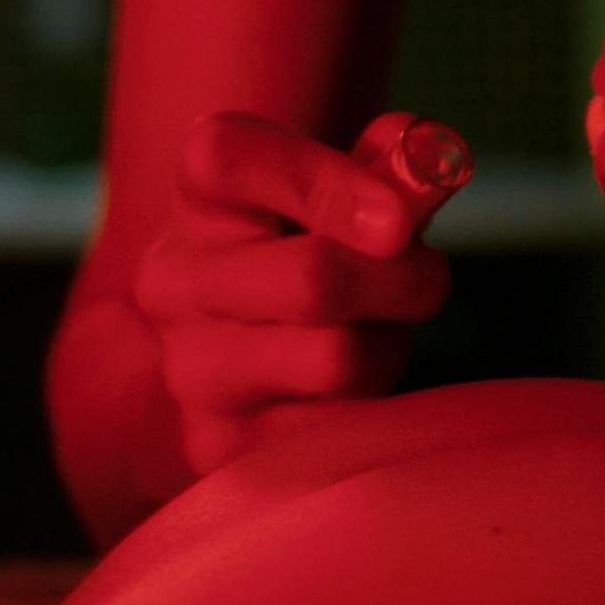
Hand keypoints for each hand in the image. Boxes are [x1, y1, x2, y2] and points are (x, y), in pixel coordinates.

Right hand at [136, 111, 465, 472]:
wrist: (238, 350)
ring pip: (337, 360)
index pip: (233, 158)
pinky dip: (369, 410)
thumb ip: (393, 165)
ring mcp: (189, 369)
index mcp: (200, 197)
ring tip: (375, 338)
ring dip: (388, 348)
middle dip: (402, 280)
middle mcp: (174, 279)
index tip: (399, 221)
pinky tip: (349, 392)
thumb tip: (431, 159)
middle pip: (312, 279)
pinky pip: (337, 430)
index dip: (330, 184)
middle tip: (425, 280)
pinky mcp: (218, 446)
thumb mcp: (346, 194)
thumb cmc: (314, 252)